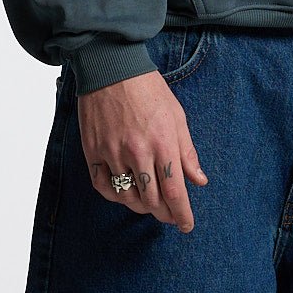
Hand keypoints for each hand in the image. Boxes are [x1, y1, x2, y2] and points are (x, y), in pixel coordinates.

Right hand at [77, 71, 208, 232]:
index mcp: (162, 143)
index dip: (182, 214)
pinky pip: (104, 187)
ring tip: (149, 203)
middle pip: (152, 201)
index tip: (186, 225)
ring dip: (141, 207)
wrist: (110, 67)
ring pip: (128, 198)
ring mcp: (112, 153)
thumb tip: (199, 181)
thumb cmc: (148, 90)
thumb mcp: (177, 117)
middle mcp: (137, 152)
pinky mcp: (93, 151)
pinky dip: (115, 196)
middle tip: (170, 215)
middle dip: (164, 214)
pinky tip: (125, 193)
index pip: (174, 192)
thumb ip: (188, 153)